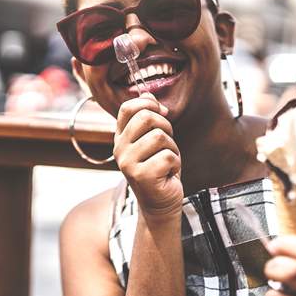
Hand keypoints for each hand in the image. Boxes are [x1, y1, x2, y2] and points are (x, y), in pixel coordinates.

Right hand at [114, 94, 182, 217]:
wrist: (160, 203)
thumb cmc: (160, 168)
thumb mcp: (154, 139)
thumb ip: (149, 117)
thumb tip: (148, 93)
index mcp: (120, 137)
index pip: (128, 108)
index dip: (148, 103)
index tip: (162, 112)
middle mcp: (119, 149)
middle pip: (146, 117)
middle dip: (165, 127)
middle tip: (167, 144)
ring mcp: (128, 163)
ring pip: (160, 137)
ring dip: (172, 149)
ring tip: (167, 162)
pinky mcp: (141, 176)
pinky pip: (168, 156)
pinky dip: (175, 164)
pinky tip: (168, 174)